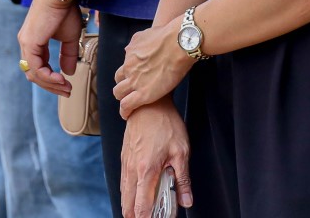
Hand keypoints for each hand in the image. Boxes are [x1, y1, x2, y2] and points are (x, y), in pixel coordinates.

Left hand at [16, 0, 82, 95]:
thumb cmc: (65, 11)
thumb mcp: (70, 37)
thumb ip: (68, 55)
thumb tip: (68, 72)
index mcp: (34, 42)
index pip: (38, 68)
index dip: (52, 80)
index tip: (67, 85)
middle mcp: (26, 43)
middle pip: (34, 75)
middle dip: (51, 86)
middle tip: (67, 91)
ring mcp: (26, 43)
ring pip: (34, 74)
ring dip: (51, 84)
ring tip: (66, 87)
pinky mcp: (29, 42)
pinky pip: (36, 68)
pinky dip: (48, 77)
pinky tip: (60, 79)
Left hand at [114, 17, 193, 117]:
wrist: (177, 43)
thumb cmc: (167, 36)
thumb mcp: (145, 35)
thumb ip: (136, 43)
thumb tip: (131, 49)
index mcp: (130, 55)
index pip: (123, 69)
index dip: (128, 75)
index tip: (134, 79)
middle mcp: (128, 68)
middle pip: (119, 81)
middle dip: (123, 87)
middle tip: (132, 92)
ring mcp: (135, 81)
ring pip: (119, 94)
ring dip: (123, 99)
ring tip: (128, 106)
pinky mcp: (144, 94)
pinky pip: (127, 105)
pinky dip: (125, 111)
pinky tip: (127, 115)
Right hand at [120, 100, 192, 217]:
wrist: (149, 103)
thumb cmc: (165, 124)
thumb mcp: (181, 152)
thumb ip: (183, 179)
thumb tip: (186, 201)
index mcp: (146, 170)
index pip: (141, 205)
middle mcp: (132, 169)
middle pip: (127, 203)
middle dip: (135, 216)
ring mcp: (126, 162)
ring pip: (123, 193)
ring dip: (130, 206)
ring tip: (141, 213)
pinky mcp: (124, 156)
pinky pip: (123, 181)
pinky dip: (128, 193)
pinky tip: (135, 195)